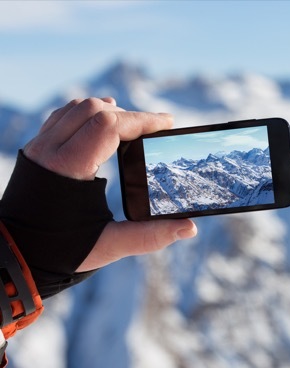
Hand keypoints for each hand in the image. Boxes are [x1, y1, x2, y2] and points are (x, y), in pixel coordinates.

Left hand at [23, 97, 196, 271]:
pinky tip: (104, 123)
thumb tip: (189, 228)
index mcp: (67, 169)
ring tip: (134, 125)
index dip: (142, 120)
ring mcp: (39, 147)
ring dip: (110, 111)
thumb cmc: (60, 251)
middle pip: (95, 109)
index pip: (109, 125)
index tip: (167, 124)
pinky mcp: (36, 150)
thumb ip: (150, 237)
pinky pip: (63, 116)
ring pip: (78, 107)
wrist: (14, 255)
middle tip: (156, 128)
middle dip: (131, 115)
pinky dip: (88, 113)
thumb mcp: (109, 246)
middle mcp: (48, 150)